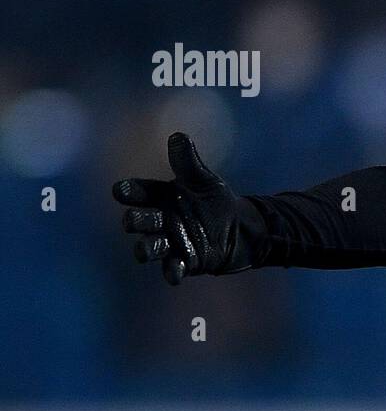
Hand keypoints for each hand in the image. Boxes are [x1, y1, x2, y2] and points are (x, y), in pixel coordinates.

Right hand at [112, 132, 261, 284]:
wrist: (240, 228)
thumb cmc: (215, 201)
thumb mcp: (204, 180)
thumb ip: (188, 162)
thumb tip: (178, 135)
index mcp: (161, 197)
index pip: (140, 193)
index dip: (130, 192)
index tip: (121, 190)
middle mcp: (161, 220)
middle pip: (140, 220)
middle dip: (135, 220)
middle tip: (131, 220)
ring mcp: (171, 242)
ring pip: (150, 246)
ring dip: (145, 248)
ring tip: (141, 250)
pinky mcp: (185, 261)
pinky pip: (174, 267)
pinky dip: (172, 271)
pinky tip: (174, 274)